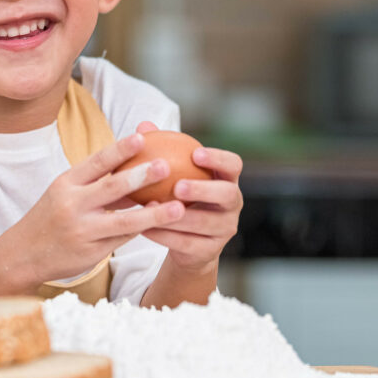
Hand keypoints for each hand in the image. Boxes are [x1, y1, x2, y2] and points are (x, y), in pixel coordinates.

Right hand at [0, 132, 186, 287]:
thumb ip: (94, 180)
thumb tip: (132, 160)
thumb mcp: (63, 192)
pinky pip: (123, 239)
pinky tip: (163, 224)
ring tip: (178, 207)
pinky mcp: (91, 253)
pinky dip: (143, 230)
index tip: (141, 137)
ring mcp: (83, 231)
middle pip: (112, 187)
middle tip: (166, 165)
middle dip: (142, 175)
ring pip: (124, 220)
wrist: (22, 255)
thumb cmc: (51, 216)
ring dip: (154, 214)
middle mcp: (72, 205)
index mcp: (65, 183)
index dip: (119, 149)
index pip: (96, 162)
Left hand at [135, 121, 243, 275]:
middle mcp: (233, 204)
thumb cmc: (179, 198)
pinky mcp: (210, 251)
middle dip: (205, 190)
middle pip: (228, 194)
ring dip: (179, 216)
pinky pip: (187, 243)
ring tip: (154, 208)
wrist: (187, 244)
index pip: (234, 164)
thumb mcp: (174, 176)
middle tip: (178, 186)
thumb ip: (162, 151)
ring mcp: (225, 229)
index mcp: (227, 180)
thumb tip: (143, 126)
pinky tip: (145, 226)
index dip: (219, 158)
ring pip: (206, 223)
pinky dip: (165, 235)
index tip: (196, 153)